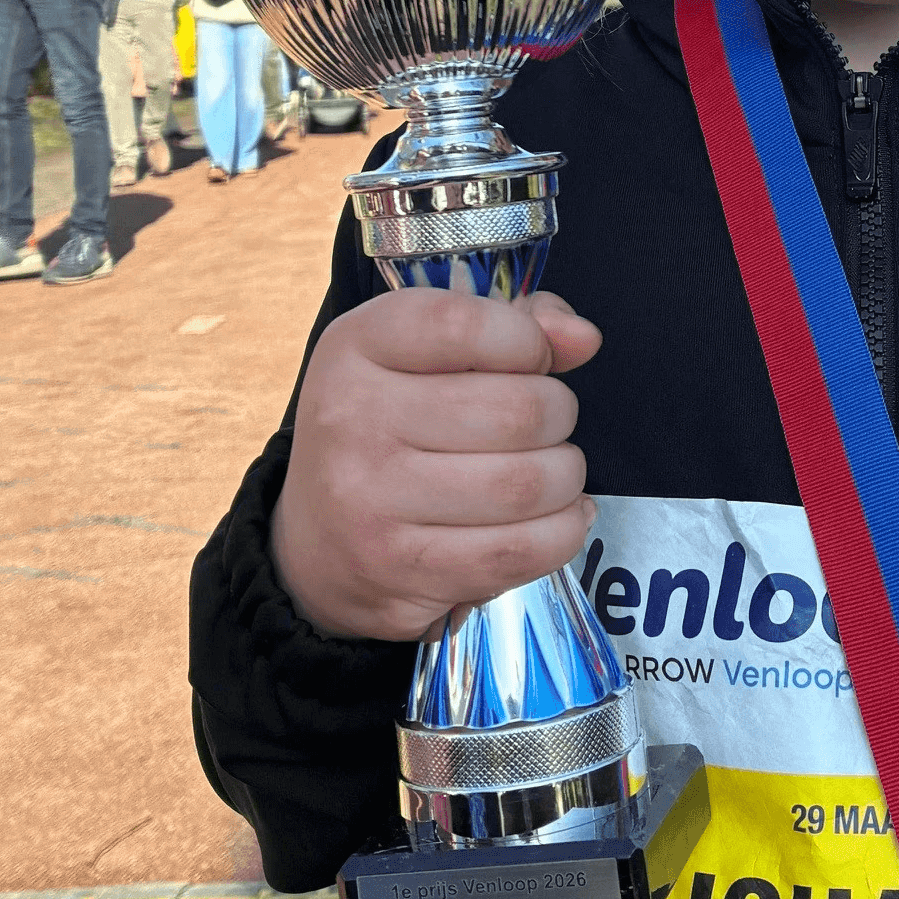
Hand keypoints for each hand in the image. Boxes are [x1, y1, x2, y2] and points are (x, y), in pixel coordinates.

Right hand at [271, 287, 602, 641]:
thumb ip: (514, 326)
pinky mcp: (399, 572)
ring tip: (553, 472)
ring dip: (565, 477)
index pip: (467, 326)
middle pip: (519, 411)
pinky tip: (555, 517)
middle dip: (559, 415)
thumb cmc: (391, 426)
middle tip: (548, 424)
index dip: (529, 341)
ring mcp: (369, 502)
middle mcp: (352, 420)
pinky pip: (519, 552)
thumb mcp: (427, 353)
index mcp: (356, 346)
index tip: (532, 360)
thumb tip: (583, 338)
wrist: (316, 541)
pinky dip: (561, 532)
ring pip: (528, 484)